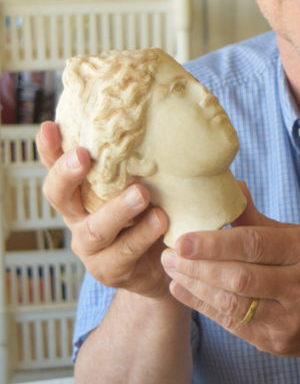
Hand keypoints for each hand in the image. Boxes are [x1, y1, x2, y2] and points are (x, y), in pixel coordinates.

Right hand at [37, 121, 170, 297]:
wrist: (166, 263)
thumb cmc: (152, 212)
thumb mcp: (143, 183)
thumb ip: (138, 161)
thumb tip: (156, 114)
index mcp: (79, 192)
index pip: (56, 167)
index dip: (50, 149)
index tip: (51, 127)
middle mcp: (78, 218)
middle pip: (58, 196)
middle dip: (68, 174)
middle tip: (84, 155)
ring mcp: (91, 247)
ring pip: (96, 229)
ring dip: (118, 209)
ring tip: (142, 193)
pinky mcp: (111, 270)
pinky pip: (125, 252)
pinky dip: (144, 234)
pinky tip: (161, 219)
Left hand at [160, 187, 299, 358]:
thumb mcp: (299, 238)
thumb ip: (259, 221)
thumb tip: (230, 187)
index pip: (255, 246)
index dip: (215, 243)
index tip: (182, 240)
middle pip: (240, 278)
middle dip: (199, 267)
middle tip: (169, 255)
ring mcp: (290, 320)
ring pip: (233, 305)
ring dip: (196, 287)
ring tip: (172, 270)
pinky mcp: (277, 343)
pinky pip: (233, 325)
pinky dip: (204, 307)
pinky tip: (184, 290)